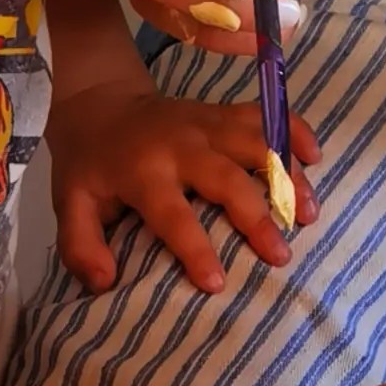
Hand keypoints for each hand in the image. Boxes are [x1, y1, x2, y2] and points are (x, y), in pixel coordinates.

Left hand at [49, 77, 320, 294]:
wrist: (99, 102)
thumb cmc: (91, 165)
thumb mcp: (70, 205)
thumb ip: (81, 246)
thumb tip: (105, 282)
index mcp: (143, 171)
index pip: (173, 215)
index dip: (195, 249)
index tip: (217, 284)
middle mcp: (181, 144)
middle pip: (227, 179)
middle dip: (256, 217)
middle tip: (281, 256)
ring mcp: (206, 123)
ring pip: (256, 144)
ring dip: (286, 176)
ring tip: (309, 215)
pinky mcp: (223, 113)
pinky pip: (264, 115)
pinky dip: (293, 130)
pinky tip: (315, 157)